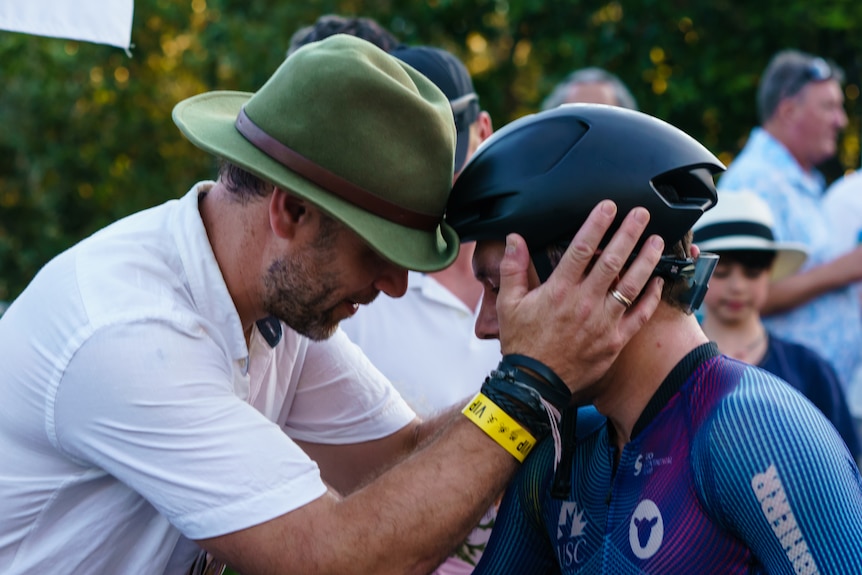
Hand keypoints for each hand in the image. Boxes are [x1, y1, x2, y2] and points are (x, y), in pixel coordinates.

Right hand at [495, 200, 663, 390]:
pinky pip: (639, 315)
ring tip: (657, 240)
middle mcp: (585, 303)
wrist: (536, 385)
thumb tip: (515, 239)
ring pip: (631, 285)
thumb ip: (513, 269)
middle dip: (629, 233)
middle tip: (642, 213)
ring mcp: (603, 322)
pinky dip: (650, 296)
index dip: (597, 224)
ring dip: (646, 260)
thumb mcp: (508, 304)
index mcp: (559, 290)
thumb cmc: (522, 343)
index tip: (609, 206)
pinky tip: (657, 280)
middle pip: (612, 261)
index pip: (581, 249)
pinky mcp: (615, 341)